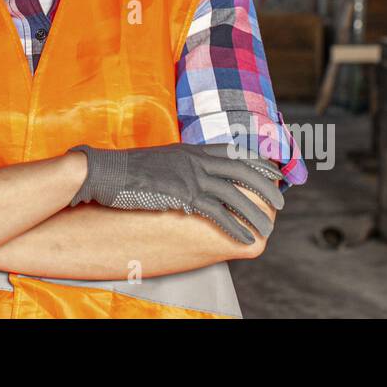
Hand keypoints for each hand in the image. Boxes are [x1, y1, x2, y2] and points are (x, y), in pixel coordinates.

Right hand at [68, 142, 284, 244]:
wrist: (105, 171)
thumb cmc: (127, 170)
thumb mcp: (159, 161)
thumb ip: (179, 165)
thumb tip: (188, 177)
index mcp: (191, 149)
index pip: (234, 151)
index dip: (257, 161)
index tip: (274, 171)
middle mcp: (195, 159)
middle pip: (242, 169)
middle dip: (266, 186)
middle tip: (281, 201)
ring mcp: (190, 176)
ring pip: (235, 193)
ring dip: (255, 211)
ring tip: (268, 226)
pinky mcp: (183, 194)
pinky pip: (218, 212)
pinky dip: (236, 226)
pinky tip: (247, 237)